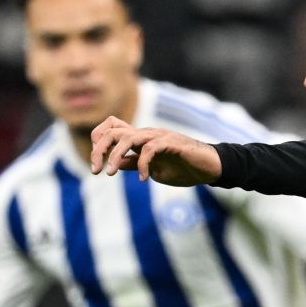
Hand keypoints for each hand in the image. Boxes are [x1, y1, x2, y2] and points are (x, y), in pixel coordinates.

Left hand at [88, 118, 222, 183]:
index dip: (98, 141)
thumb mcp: (154, 170)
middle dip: (99, 150)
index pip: (111, 128)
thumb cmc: (183, 168)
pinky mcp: (172, 143)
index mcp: (141, 139)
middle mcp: (147, 134)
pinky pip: (150, 149)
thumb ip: (134, 164)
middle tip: (97, 171)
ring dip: (115, 156)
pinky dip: (142, 165)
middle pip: (113, 130)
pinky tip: (144, 179)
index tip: (96, 164)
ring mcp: (159, 136)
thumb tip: (115, 165)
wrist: (209, 168)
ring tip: (111, 173)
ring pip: (128, 137)